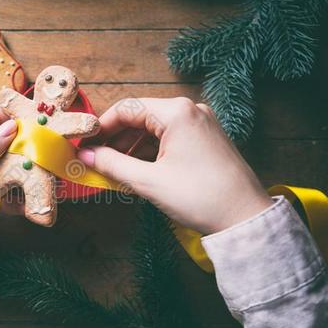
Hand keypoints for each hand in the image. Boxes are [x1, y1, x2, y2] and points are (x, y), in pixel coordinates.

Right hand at [77, 97, 272, 234]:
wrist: (245, 218)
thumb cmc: (199, 196)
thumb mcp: (148, 181)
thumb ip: (111, 164)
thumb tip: (83, 155)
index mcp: (176, 112)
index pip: (126, 109)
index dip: (101, 127)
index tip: (83, 144)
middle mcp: (190, 110)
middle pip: (140, 117)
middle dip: (115, 139)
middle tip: (94, 160)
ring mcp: (200, 124)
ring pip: (154, 129)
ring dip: (131, 148)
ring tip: (113, 170)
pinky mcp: (205, 139)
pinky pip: (169, 139)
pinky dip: (149, 152)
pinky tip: (136, 171)